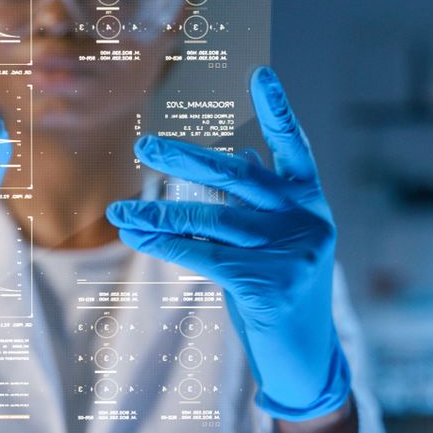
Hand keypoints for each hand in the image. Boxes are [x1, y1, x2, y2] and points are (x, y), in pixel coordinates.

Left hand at [105, 66, 350, 420]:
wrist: (307, 359)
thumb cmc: (283, 291)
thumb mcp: (280, 240)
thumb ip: (264, 201)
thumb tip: (248, 154)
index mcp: (311, 202)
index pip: (294, 148)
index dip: (278, 110)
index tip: (260, 73)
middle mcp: (308, 220)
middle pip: (239, 177)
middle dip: (186, 159)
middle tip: (144, 144)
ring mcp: (294, 253)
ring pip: (213, 221)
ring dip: (160, 215)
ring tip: (121, 211)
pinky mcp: (272, 285)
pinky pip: (205, 256)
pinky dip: (167, 244)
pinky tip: (139, 234)